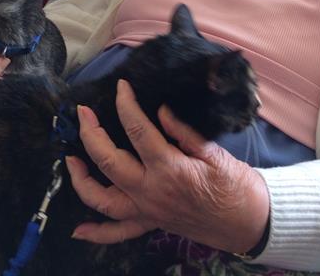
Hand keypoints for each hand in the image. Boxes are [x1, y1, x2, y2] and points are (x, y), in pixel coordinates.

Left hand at [66, 79, 268, 253]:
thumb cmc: (235, 185)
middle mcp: (152, 192)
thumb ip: (183, 131)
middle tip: (83, 112)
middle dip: (90, 135)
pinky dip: (96, 232)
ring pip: (103, 200)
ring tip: (71, 160)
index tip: (121, 87)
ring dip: (82, 181)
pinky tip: (79, 230)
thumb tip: (161, 111)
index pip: (137, 131)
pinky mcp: (151, 223)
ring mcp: (148, 211)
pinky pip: (118, 233)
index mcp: (170, 168)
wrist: (248, 222)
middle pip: (108, 162)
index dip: (126, 105)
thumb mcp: (214, 152)